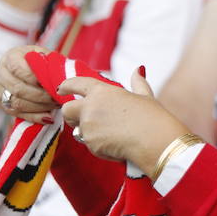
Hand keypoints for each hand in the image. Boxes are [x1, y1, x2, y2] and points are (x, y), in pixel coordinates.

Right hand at [0, 45, 57, 123]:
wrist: (21, 67)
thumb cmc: (36, 60)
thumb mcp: (43, 55)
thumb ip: (51, 63)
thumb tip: (63, 78)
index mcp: (10, 58)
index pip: (19, 69)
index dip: (36, 78)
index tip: (52, 83)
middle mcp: (2, 74)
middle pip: (19, 89)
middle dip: (42, 96)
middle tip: (59, 98)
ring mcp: (0, 91)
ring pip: (18, 104)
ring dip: (40, 107)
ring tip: (56, 105)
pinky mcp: (3, 105)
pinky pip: (19, 114)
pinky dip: (36, 117)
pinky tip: (50, 116)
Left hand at [57, 73, 186, 166]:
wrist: (155, 142)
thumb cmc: (153, 118)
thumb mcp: (145, 96)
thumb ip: (138, 83)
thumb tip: (138, 69)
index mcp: (102, 92)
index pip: (76, 84)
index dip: (67, 86)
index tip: (61, 89)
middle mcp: (91, 107)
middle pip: (67, 110)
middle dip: (71, 115)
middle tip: (82, 119)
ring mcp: (89, 127)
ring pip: (78, 130)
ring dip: (88, 132)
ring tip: (110, 134)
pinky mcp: (91, 144)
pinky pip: (89, 145)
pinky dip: (99, 146)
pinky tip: (116, 145)